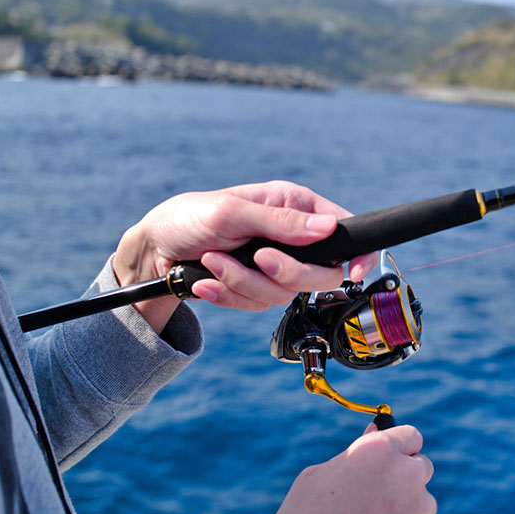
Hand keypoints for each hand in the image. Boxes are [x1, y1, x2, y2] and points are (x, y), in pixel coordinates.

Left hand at [112, 181, 377, 331]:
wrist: (155, 251)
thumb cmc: (190, 217)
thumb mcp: (233, 213)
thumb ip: (282, 223)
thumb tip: (328, 228)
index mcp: (296, 208)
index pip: (346, 231)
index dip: (359, 253)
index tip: (355, 271)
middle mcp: (293, 238)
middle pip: (321, 275)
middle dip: (284, 272)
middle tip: (257, 257)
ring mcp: (276, 266)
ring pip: (285, 294)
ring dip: (243, 282)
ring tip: (214, 262)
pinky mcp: (257, 288)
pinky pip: (258, 305)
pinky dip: (230, 294)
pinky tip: (208, 280)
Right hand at [254, 424, 438, 513]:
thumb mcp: (318, 478)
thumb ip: (355, 452)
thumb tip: (376, 431)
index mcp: (379, 450)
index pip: (410, 435)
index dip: (399, 447)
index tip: (391, 459)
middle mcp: (407, 473)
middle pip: (420, 466)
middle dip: (403, 478)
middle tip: (375, 500)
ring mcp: (422, 508)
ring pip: (421, 501)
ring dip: (404, 509)